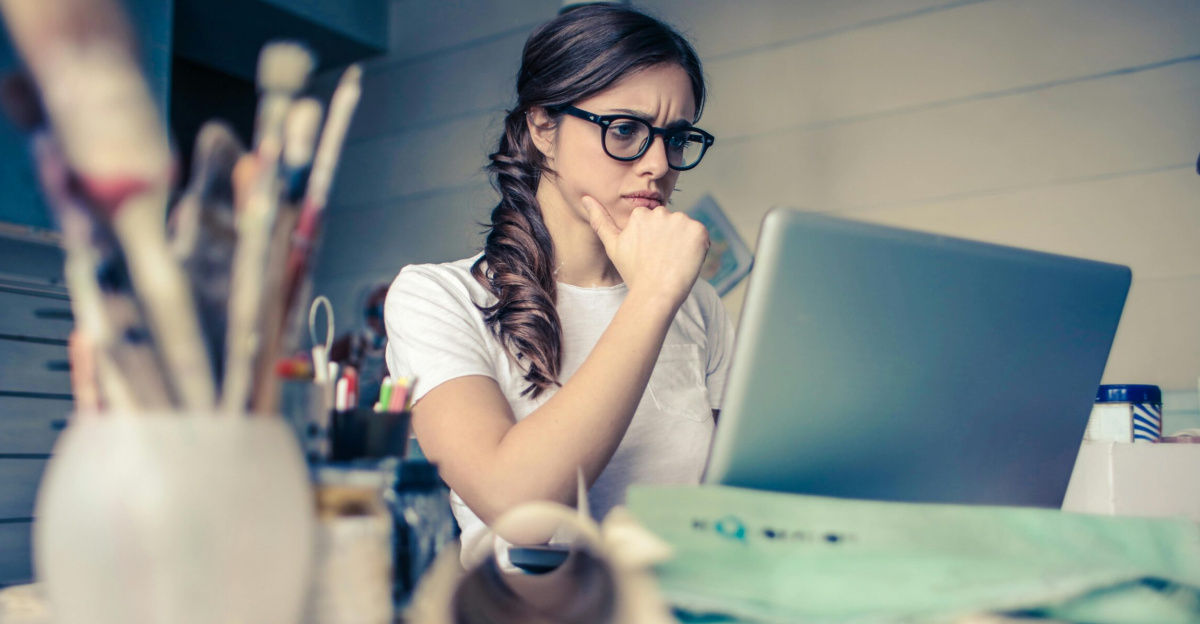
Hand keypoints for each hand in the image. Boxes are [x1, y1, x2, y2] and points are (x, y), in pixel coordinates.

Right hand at [582, 195, 708, 307]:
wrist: (655, 293)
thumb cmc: (633, 273)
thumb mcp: (612, 246)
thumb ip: (600, 220)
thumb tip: (585, 198)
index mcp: (640, 214)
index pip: (654, 223)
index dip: (654, 241)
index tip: (651, 256)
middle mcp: (661, 212)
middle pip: (670, 224)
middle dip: (669, 239)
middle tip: (662, 260)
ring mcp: (681, 221)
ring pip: (685, 230)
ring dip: (683, 243)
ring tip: (673, 262)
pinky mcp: (698, 231)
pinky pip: (701, 236)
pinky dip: (697, 248)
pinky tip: (686, 261)